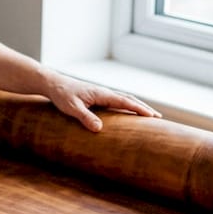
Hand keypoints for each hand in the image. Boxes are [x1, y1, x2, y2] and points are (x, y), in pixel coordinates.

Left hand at [46, 74, 160, 132]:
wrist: (54, 84)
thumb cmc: (62, 95)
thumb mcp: (72, 108)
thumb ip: (85, 117)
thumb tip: (99, 129)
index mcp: (102, 94)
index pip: (125, 101)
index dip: (139, 109)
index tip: (152, 116)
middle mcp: (105, 92)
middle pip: (129, 99)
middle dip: (143, 108)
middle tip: (158, 118)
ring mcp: (102, 94)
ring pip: (124, 99)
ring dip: (137, 106)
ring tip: (149, 116)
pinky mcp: (98, 97)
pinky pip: (117, 101)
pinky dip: (128, 106)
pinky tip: (129, 113)